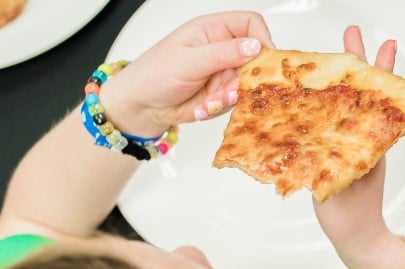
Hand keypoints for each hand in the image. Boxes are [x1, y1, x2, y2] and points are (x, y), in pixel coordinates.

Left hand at [97, 11, 274, 136]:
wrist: (140, 105)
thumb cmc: (153, 73)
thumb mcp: (188, 60)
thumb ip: (223, 53)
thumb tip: (255, 46)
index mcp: (213, 30)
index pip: (251, 24)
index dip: (262, 39)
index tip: (264, 59)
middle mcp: (222, 49)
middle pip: (256, 58)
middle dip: (245, 78)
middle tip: (231, 90)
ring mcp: (224, 72)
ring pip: (248, 83)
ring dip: (231, 96)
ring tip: (211, 101)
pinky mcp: (223, 93)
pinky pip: (237, 101)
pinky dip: (222, 107)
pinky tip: (204, 107)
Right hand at [313, 26, 397, 255]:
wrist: (355, 237)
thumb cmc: (354, 214)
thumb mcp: (349, 186)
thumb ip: (339, 165)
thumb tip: (330, 144)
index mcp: (369, 142)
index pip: (375, 98)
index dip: (379, 71)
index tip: (384, 46)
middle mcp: (359, 137)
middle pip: (359, 92)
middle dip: (357, 61)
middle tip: (353, 31)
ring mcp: (345, 144)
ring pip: (342, 104)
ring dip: (337, 79)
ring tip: (335, 49)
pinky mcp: (330, 153)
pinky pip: (325, 123)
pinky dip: (318, 104)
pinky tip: (308, 92)